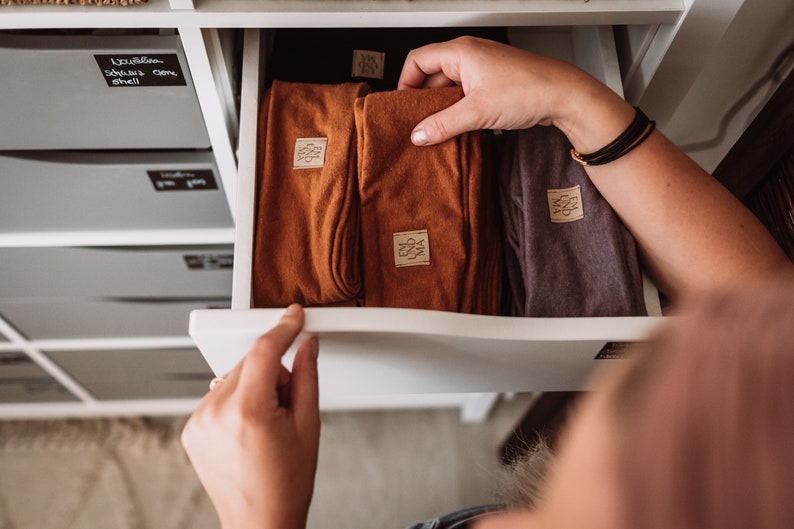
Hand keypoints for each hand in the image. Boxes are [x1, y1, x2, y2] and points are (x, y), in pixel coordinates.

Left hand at [181, 304, 319, 528]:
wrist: (260, 522)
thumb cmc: (285, 484)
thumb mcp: (308, 426)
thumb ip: (306, 376)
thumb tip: (307, 345)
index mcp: (247, 411)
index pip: (265, 350)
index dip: (283, 328)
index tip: (295, 315)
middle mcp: (215, 412)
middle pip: (249, 361)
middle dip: (274, 371)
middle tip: (287, 405)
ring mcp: (198, 420)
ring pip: (234, 376)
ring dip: (255, 385)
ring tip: (267, 423)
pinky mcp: (191, 428)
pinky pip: (218, 394)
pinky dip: (237, 400)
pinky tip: (249, 429)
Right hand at [398, 36, 627, 149]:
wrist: (566, 96)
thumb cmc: (529, 90)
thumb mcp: (476, 112)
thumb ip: (442, 124)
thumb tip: (419, 134)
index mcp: (461, 51)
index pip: (417, 60)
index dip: (405, 83)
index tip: (403, 107)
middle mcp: (470, 55)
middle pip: (432, 75)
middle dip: (424, 100)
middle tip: (419, 124)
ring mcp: (483, 69)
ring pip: (450, 87)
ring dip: (442, 108)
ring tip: (440, 129)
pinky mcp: (494, 83)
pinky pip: (466, 95)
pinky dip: (459, 110)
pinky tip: (460, 128)